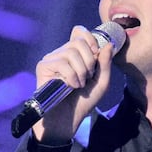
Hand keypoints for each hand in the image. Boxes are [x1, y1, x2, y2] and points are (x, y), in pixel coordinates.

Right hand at [31, 25, 113, 143]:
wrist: (67, 120)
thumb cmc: (83, 102)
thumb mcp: (101, 82)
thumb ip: (105, 64)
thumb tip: (108, 45)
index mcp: (75, 54)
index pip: (79, 32)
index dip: (90, 38)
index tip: (96, 53)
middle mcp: (62, 54)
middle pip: (78, 42)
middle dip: (89, 61)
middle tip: (87, 78)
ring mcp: (51, 59)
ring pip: (71, 52)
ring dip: (81, 72)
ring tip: (78, 85)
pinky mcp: (43, 67)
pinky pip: (61, 63)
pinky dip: (71, 76)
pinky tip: (70, 86)